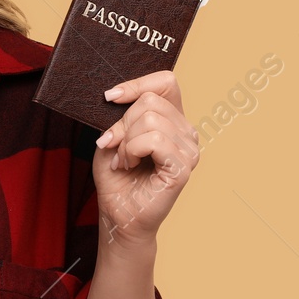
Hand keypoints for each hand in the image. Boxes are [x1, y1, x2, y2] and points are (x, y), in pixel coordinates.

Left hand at [91, 70, 198, 249]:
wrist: (117, 215)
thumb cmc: (117, 178)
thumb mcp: (112, 138)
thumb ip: (120, 115)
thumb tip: (116, 95)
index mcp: (174, 121)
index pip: (166, 82)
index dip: (137, 83)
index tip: (110, 97)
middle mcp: (187, 133)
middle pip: (151, 101)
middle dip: (123, 123)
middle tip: (115, 147)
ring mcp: (189, 151)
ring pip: (152, 119)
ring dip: (126, 141)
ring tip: (123, 161)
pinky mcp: (182, 168)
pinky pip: (154, 140)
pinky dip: (132, 150)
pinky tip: (128, 165)